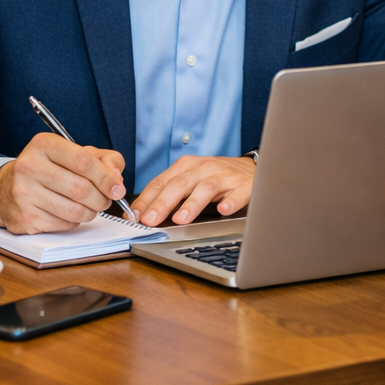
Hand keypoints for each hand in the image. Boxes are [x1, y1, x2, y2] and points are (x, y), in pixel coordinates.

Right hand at [0, 133, 127, 233]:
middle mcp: (30, 167)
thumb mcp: (76, 153)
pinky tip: (70, 212)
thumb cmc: (49, 168)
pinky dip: (74, 221)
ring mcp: (24, 194)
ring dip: (91, 212)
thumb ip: (104, 159)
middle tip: (106, 199)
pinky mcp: (24, 218)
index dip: (106, 177)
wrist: (7, 188)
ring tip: (91, 206)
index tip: (117, 188)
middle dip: (101, 198)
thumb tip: (116, 180)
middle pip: (80, 188)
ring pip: (74, 211)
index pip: (83, 161)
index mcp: (44, 145)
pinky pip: (62, 225)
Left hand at [131, 155, 254, 225]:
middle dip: (164, 202)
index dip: (147, 198)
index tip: (134, 215)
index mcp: (187, 165)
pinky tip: (224, 210)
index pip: (162, 181)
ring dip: (192, 203)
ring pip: (206, 188)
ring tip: (180, 219)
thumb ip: (170, 192)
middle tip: (150, 220)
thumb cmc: (216, 175)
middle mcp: (204, 168)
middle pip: (180, 183)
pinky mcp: (244, 185)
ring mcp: (224, 176)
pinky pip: (237, 194)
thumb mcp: (191, 178)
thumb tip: (144, 212)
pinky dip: (230, 202)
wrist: (251, 168)